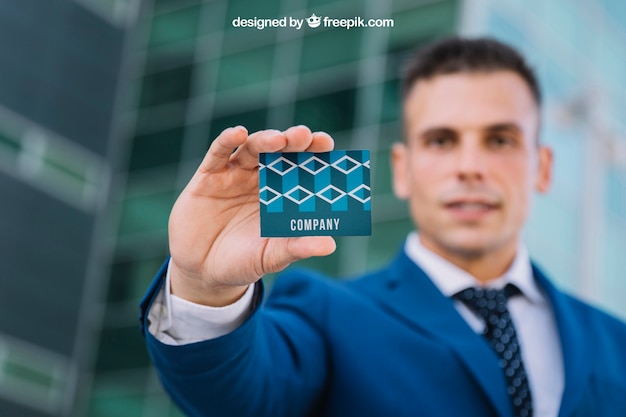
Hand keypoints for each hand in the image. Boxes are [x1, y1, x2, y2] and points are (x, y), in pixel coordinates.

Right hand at [168, 126, 336, 305]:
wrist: (203, 272)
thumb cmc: (243, 262)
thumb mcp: (271, 257)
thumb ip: (297, 248)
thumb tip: (329, 245)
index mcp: (282, 193)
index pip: (303, 166)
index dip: (315, 153)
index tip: (327, 144)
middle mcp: (261, 178)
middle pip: (280, 151)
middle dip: (293, 141)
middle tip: (305, 136)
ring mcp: (235, 175)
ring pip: (253, 149)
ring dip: (266, 140)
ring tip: (279, 140)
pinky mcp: (208, 177)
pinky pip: (218, 154)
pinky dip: (227, 141)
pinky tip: (239, 133)